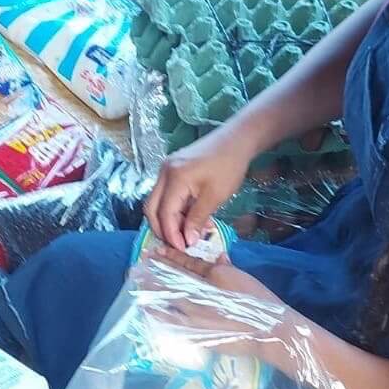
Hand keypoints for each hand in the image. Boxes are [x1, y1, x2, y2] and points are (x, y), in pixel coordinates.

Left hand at [135, 247, 295, 364]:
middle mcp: (198, 295)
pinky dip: (158, 315)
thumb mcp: (240, 278)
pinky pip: (171, 323)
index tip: (154, 251)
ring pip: (166, 300)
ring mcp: (194, 316)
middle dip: (152, 273)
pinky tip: (147, 311)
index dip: (169, 257)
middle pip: (170, 281)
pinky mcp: (195, 334)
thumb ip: (224, 267)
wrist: (268, 331)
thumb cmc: (258, 301)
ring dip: (150, 292)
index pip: (186, 264)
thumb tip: (218, 258)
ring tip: (137, 286)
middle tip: (134, 269)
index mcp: (210, 277)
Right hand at [144, 125, 255, 251]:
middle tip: (178, 244)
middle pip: (152, 207)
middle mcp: (165, 172)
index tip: (183, 249)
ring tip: (186, 233)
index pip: (164, 213)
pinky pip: (167, 193)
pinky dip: (174, 208)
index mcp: (175, 178)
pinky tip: (189, 218)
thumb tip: (188, 240)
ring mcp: (167, 169)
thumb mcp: (215, 196)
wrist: (236, 139)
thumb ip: (198, 219)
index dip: (171, 234)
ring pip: (158, 201)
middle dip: (162, 229)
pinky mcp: (173, 169)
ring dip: (169, 220)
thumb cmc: (229, 166)